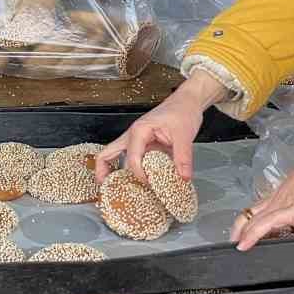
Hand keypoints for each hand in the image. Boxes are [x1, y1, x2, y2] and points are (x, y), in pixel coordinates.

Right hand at [95, 72, 228, 182]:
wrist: (188, 101)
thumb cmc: (183, 110)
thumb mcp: (184, 134)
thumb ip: (183, 157)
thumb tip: (183, 177)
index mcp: (139, 131)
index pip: (132, 159)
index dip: (140, 175)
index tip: (151, 184)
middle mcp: (133, 136)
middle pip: (107, 154)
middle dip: (105, 174)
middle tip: (109, 191)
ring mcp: (137, 140)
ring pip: (117, 157)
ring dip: (119, 173)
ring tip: (123, 190)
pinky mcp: (144, 145)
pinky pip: (133, 159)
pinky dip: (132, 170)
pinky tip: (140, 181)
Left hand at [231, 170, 293, 250]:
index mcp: (286, 195)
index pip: (263, 208)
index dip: (253, 219)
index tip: (246, 230)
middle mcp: (279, 199)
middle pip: (251, 213)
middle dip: (240, 228)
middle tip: (234, 240)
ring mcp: (281, 204)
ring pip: (252, 220)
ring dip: (242, 234)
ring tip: (235, 247)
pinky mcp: (287, 211)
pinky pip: (263, 225)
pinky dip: (252, 236)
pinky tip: (243, 246)